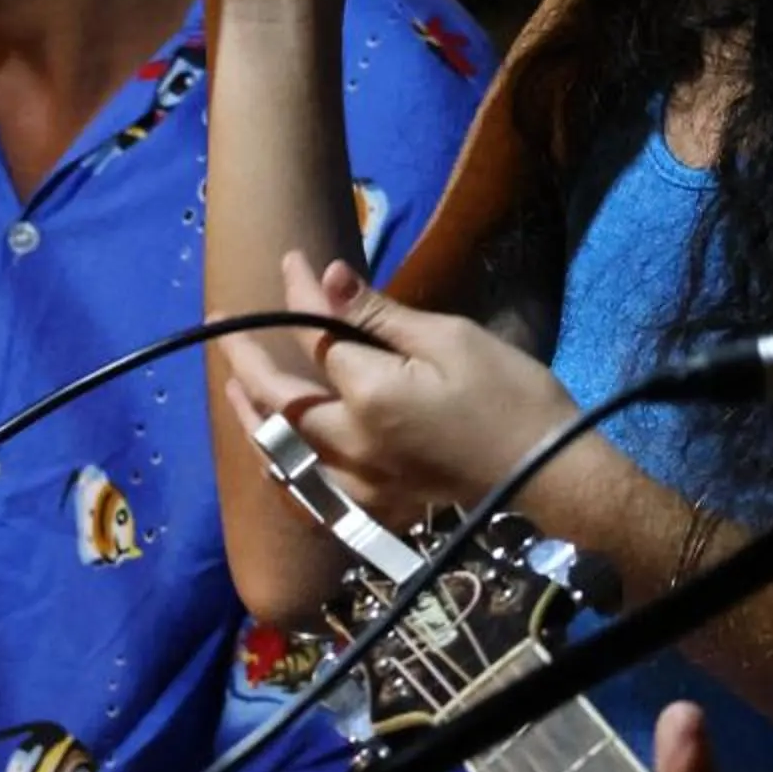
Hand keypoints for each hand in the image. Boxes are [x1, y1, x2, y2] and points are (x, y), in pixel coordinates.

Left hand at [216, 252, 583, 534]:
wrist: (550, 472)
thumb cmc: (512, 396)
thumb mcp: (451, 339)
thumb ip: (378, 316)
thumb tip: (328, 279)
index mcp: (370, 396)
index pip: (315, 336)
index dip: (299, 295)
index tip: (291, 262)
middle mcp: (352, 445)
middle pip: (277, 402)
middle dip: (244, 360)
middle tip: (222, 327)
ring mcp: (361, 485)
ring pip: (282, 456)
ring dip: (252, 419)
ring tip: (236, 390)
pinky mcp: (377, 508)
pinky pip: (311, 500)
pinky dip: (285, 476)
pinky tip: (278, 460)